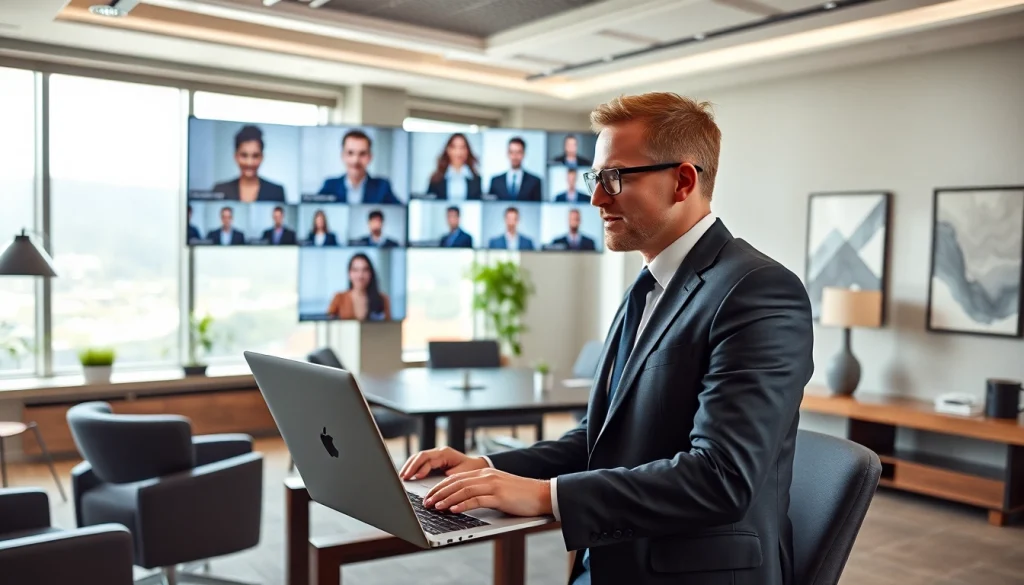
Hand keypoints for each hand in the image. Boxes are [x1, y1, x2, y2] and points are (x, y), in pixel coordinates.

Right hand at [399, 446, 488, 480]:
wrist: (478, 466)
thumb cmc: (471, 471)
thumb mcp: (460, 475)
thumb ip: (448, 479)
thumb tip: (435, 487)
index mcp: (445, 454)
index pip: (428, 459)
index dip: (421, 468)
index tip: (416, 477)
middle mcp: (439, 452)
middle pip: (420, 456)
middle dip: (411, 466)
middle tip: (404, 477)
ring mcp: (436, 454)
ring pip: (418, 457)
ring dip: (409, 466)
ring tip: (402, 476)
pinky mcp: (434, 459)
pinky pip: (421, 461)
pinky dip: (413, 466)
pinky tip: (408, 474)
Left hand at [423, 467, 551, 516]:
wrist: (542, 494)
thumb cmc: (520, 494)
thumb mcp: (497, 489)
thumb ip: (481, 491)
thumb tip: (461, 501)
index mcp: (485, 473)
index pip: (456, 478)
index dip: (440, 486)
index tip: (429, 495)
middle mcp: (487, 476)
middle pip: (456, 482)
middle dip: (439, 492)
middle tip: (426, 502)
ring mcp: (493, 485)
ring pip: (464, 490)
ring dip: (447, 499)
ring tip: (436, 506)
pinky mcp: (499, 496)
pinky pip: (477, 500)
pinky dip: (463, 505)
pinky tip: (453, 510)